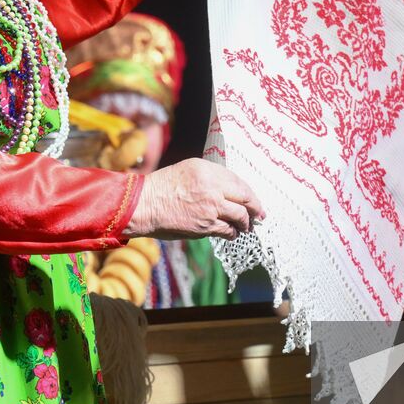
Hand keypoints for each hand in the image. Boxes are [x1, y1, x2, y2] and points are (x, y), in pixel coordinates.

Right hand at [125, 158, 263, 240]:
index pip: (238, 181)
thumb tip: (228, 191)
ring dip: (245, 223)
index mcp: (207, 170)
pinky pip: (228, 230)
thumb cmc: (161, 188)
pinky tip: (232, 234)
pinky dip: (233, 233)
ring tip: (245, 227)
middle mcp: (212, 186)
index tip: (254, 199)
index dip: (249, 192)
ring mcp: (211, 206)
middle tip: (259, 214)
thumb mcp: (186, 171)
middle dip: (255, 208)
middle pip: (245, 197)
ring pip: (240, 216)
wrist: (144, 205)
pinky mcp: (206, 225)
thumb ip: (209, 178)